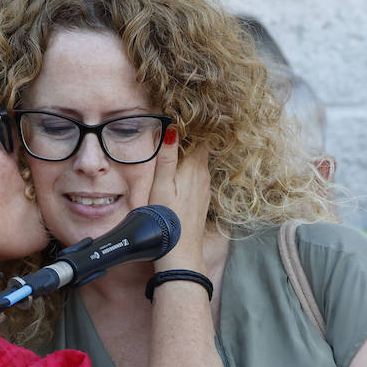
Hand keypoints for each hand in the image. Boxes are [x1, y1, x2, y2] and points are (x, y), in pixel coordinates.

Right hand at [148, 131, 210, 270]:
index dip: (195, 125)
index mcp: (194, 168)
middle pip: (202, 147)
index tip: (186, 114)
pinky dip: (192, 167)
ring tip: (180, 141)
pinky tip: (182, 168)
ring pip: (201, 161)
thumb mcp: (162, 185)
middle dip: (193, 136)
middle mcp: (204, 175)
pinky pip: (199, 174)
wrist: (181, 251)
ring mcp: (205, 187)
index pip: (201, 137)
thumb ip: (166, 157)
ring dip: (192, 152)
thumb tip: (172, 129)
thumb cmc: (167, 219)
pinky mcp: (202, 198)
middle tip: (181, 123)